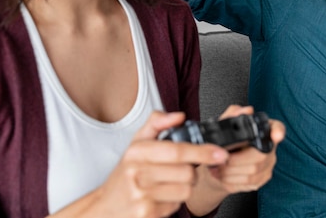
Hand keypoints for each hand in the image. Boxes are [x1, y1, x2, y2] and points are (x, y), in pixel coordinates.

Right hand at [58, 111, 228, 217]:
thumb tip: (179, 116)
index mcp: (137, 152)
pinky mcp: (148, 214)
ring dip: (183, 187)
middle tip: (178, 170)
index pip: (177, 151)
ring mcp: (142, 196)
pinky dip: (174, 201)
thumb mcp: (136, 144)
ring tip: (167, 183)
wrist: (105, 207)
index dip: (202, 152)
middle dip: (191, 171)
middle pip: (187, 172)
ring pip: (186, 189)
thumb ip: (157, 124)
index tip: (219, 153)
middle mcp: (138, 174)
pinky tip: (160, 196)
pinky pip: (177, 205)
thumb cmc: (124, 174)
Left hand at [202, 105, 285, 193]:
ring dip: (230, 171)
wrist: (216, 165)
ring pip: (252, 172)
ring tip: (218, 167)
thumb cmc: (222, 143)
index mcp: (262, 129)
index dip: (278, 132)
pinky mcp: (261, 179)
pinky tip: (223, 175)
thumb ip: (232, 114)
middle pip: (260, 156)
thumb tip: (246, 110)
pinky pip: (248, 183)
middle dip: (236, 159)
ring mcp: (267, 164)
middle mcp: (269, 147)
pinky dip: (231, 180)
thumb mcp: (222, 125)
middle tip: (221, 158)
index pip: (277, 128)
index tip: (276, 136)